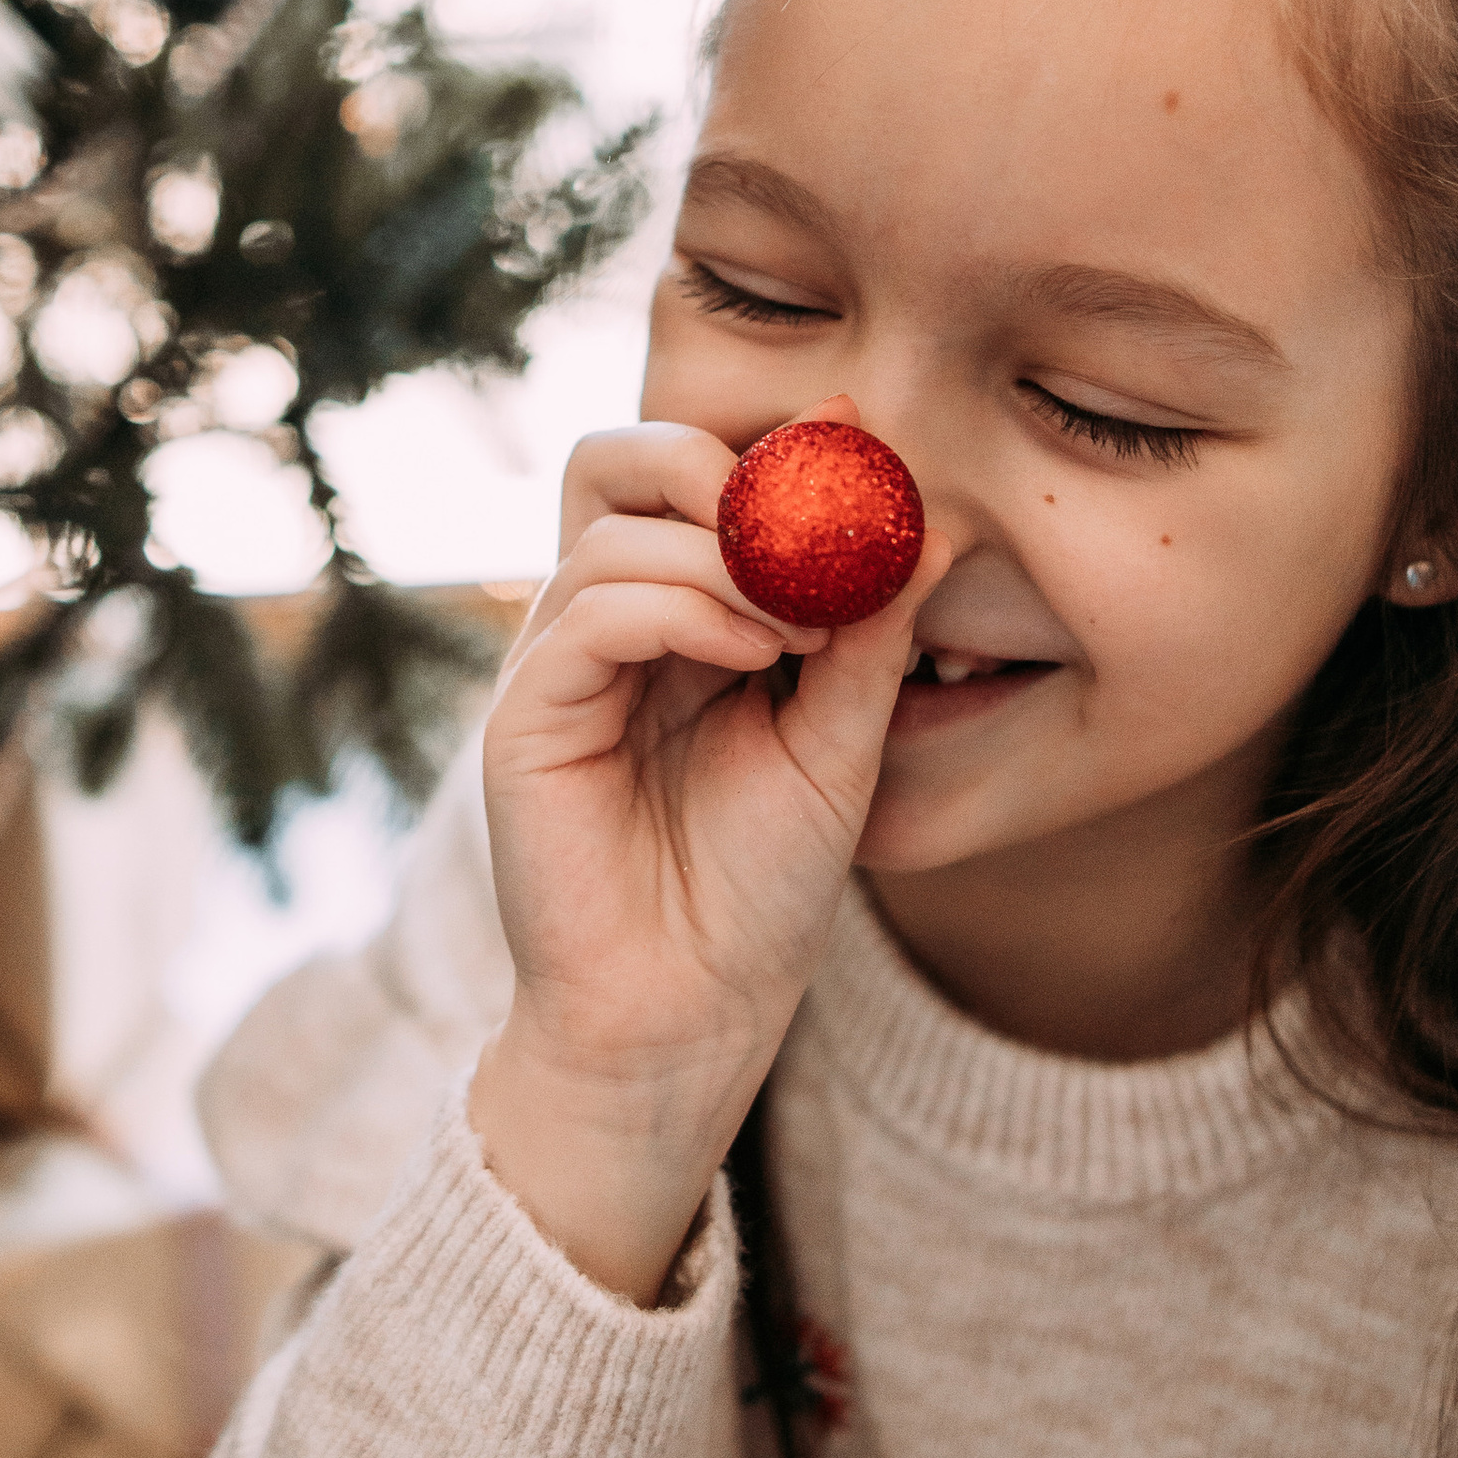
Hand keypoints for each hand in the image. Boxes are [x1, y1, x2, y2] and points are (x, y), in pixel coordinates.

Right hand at [472, 403, 949, 1300]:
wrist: (692, 1016)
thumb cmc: (759, 891)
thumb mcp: (842, 740)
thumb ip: (871, 627)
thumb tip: (930, 513)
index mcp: (673, 617)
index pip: (687, 473)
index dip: (766, 444)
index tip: (858, 441)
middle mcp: (603, 625)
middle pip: (615, 461)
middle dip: (710, 459)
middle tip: (803, 514)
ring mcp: (558, 667)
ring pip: (610, 529)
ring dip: (723, 553)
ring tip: (803, 626)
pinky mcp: (527, 720)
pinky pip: (590, 610)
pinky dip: (681, 606)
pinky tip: (756, 654)